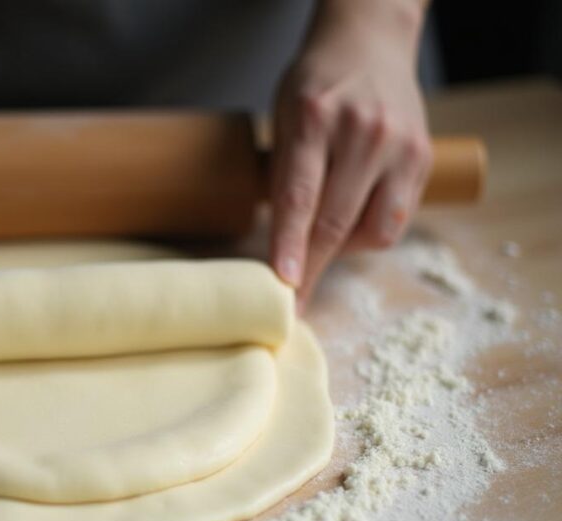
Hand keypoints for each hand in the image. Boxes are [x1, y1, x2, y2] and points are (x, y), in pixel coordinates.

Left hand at [269, 0, 431, 305]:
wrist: (369, 42)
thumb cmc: (316, 85)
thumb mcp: (282, 115)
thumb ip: (283, 174)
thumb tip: (278, 245)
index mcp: (313, 118)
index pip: (298, 197)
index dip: (289, 246)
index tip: (283, 283)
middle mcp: (360, 131)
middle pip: (334, 221)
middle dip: (311, 267)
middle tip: (293, 299)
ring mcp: (398, 144)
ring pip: (371, 230)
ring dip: (342, 249)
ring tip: (323, 237)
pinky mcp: (422, 157)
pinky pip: (395, 219)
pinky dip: (369, 233)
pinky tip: (351, 220)